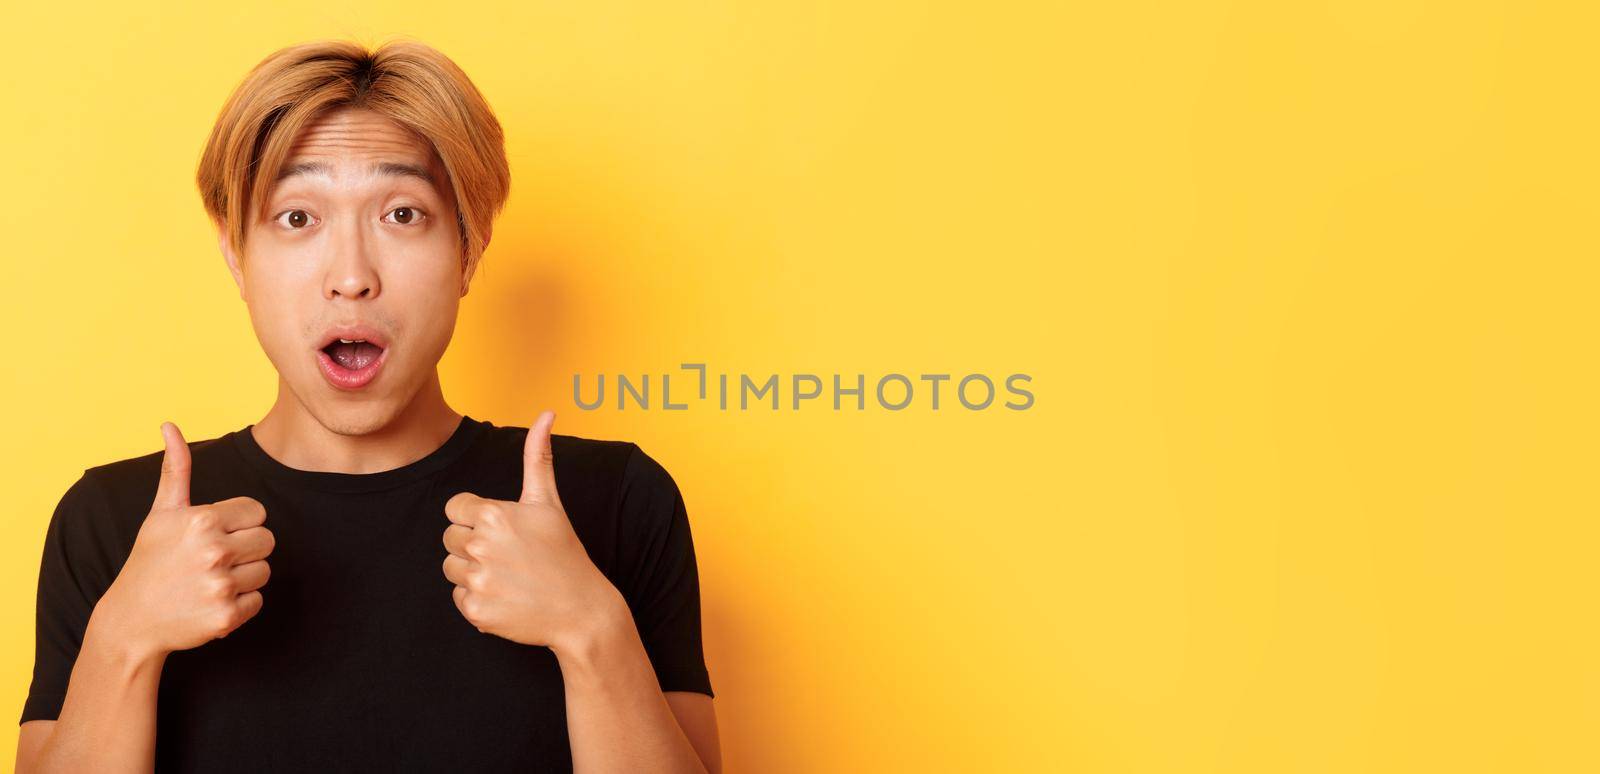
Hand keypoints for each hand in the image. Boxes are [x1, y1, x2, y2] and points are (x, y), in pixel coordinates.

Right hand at [95, 422, 274, 658]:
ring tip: (209, 580)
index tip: (213, 535)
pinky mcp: (228, 616)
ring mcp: (221, 585)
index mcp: (203, 520)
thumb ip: (176, 469)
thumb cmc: (150, 562)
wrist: (130, 621)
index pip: (257, 512)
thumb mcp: (162, 514)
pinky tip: (210, 602)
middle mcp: (214, 551)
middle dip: (245, 548)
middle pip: (267, 540)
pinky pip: (258, 600)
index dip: (238, 523)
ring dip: (243, 577)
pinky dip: (240, 604)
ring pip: (265, 571)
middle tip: (212, 559)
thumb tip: (170, 425)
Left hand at [442, 410, 622, 651]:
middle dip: (473, 545)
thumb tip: (547, 412)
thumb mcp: (549, 503)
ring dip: (473, 572)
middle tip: (510, 555)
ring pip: (450, 568)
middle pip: (449, 538)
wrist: (581, 610)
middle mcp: (481, 545)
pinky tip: (506, 597)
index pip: (455, 508)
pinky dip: (478, 599)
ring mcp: (477, 580)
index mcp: (494, 515)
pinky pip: (458, 597)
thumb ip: (538, 457)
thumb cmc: (564, 553)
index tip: (502, 530)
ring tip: (508, 576)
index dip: (476, 518)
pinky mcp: (475, 611)